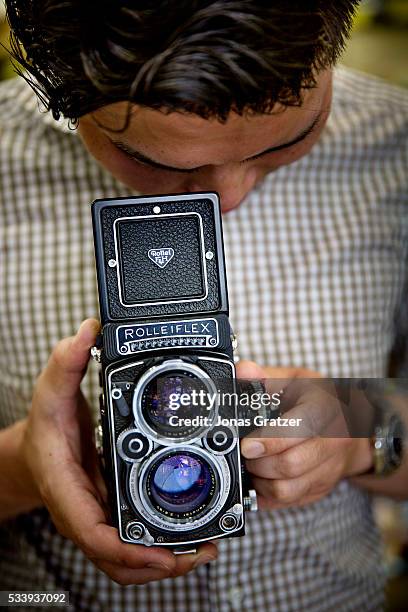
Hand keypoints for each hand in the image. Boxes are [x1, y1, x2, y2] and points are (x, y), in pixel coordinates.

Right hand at [21, 319, 216, 584]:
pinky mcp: (112, 516)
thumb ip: (66, 362)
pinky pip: (135, 543)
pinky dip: (159, 548)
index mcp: (67, 491)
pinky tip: (189, 536)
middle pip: (120, 559)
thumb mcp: (50, 391)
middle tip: (203, 548)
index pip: (95, 534)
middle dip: (161, 563)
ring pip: (129, 560)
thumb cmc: (43, 430)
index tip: (164, 554)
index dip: (130, 549)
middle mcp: (84, 514)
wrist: (33, 452)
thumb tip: (86, 331)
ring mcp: (99, 520)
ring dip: (166, 561)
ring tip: (206, 546)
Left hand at [237, 361, 372, 508]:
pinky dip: (267, 494)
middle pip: (291, 464)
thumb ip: (266, 376)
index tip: (247, 445)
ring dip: (261, 481)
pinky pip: (289, 501)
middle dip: (258, 462)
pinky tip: (260, 479)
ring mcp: (329, 469)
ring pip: (288, 489)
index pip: (300, 427)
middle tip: (244, 452)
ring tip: (251, 465)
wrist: (351, 426)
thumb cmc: (317, 400)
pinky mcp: (321, 489)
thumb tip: (243, 371)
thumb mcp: (295, 379)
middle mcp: (333, 441)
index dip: (270, 440)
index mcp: (325, 408)